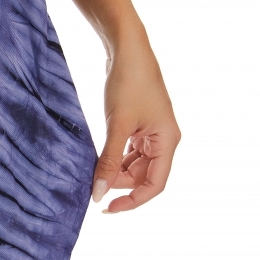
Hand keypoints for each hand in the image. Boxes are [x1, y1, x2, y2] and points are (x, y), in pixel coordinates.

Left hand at [91, 29, 179, 212]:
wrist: (127, 50)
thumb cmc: (128, 83)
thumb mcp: (117, 125)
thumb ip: (108, 161)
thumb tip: (99, 193)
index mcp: (168, 142)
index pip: (154, 185)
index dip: (132, 201)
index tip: (106, 208)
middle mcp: (164, 140)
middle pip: (143, 177)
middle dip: (118, 183)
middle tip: (92, 183)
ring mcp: (151, 134)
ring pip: (134, 166)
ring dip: (114, 172)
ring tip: (92, 170)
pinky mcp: (139, 127)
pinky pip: (128, 153)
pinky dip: (113, 159)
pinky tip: (97, 159)